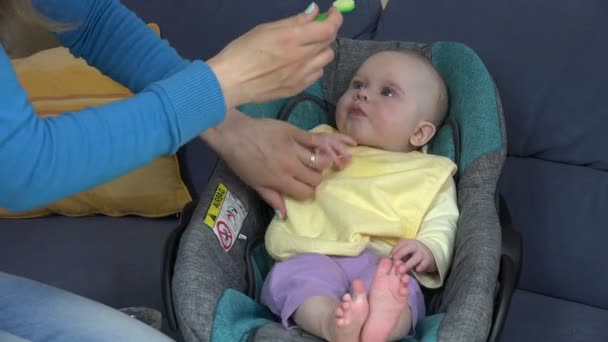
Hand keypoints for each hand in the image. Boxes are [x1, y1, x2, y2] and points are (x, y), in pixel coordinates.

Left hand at [201, 109, 350, 217]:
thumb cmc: (241, 161)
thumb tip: (285, 215)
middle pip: (316, 177)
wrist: (232, 134)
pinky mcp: (294, 131)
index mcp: (280, 180)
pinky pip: (317, 139)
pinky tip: (338, 146)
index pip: (306, 192)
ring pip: (321, 159)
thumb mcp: (255, 184)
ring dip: (325, 163)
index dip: (307, 193)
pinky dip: (330, 144)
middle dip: (316, 179)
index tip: (304, 189)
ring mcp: (294, 147)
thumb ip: (272, 197)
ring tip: (324, 162)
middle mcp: (290, 165)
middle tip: (310, 176)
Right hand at [207, 4, 342, 107]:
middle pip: (329, 44)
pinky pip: (316, 74)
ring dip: (320, 50)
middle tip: (315, 29)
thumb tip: (314, 12)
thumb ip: (294, 21)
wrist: (230, 82)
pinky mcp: (298, 89)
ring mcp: (301, 76)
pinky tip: (300, 63)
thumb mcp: (266, 29)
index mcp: (292, 39)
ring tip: (306, 48)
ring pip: (325, 60)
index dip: (335, 19)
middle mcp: (301, 58)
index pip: (328, 29)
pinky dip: (313, 66)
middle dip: (326, 32)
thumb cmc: (242, 51)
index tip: (333, 13)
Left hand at [390, 238, 436, 273]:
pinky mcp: (428, 260)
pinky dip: (420, 267)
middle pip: (407, 248)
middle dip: (400, 254)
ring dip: (408, 264)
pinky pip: (423, 264)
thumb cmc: (412, 253)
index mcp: (407, 242)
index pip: (400, 245)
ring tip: (401, 271)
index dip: (394, 251)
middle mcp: (415, 246)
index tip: (389, 258)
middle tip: (394, 261)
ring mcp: (422, 253)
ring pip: (415, 258)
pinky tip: (416, 270)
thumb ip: (398, 254)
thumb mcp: (405, 251)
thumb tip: (388, 260)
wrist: (430, 253)